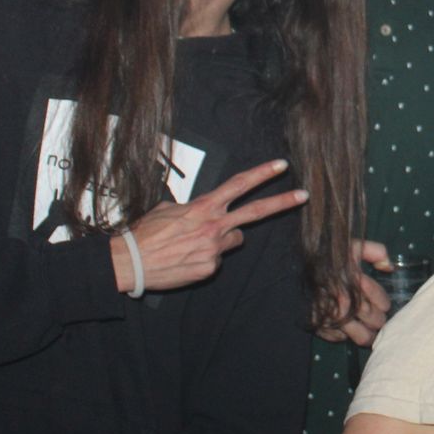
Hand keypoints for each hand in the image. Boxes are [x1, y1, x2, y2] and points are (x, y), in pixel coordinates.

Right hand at [112, 159, 308, 293]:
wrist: (129, 263)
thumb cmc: (144, 234)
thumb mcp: (166, 210)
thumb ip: (189, 209)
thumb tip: (196, 211)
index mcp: (203, 207)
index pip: (239, 185)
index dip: (261, 174)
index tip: (281, 165)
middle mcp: (214, 225)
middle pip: (256, 211)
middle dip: (282, 202)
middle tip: (303, 195)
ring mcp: (214, 248)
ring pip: (233, 240)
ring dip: (222, 240)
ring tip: (192, 244)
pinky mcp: (209, 268)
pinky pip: (215, 260)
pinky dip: (204, 259)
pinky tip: (184, 260)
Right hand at [316, 240, 393, 345]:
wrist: (296, 268)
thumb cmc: (328, 257)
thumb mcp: (353, 246)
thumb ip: (375, 251)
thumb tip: (389, 266)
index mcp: (355, 284)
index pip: (381, 303)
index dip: (384, 304)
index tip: (384, 305)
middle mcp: (345, 303)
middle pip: (374, 321)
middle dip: (379, 319)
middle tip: (379, 318)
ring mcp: (333, 317)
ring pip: (361, 336)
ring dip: (368, 334)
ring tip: (369, 329)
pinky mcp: (320, 326)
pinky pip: (340, 338)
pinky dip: (345, 334)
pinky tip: (346, 327)